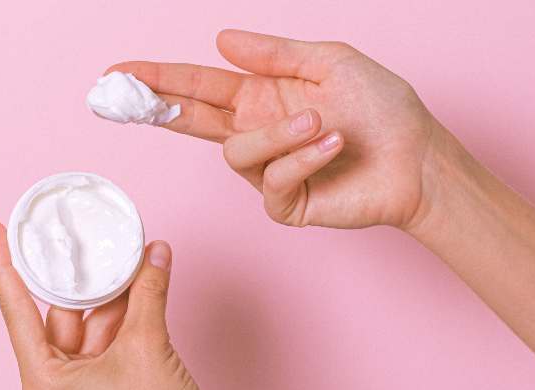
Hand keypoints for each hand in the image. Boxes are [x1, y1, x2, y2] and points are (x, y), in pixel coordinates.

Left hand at [0, 223, 265, 389]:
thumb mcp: (147, 343)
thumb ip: (148, 291)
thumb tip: (155, 253)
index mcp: (43, 381)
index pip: (16, 310)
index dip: (3, 266)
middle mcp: (53, 386)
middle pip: (59, 315)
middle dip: (79, 279)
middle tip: (78, 239)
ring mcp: (77, 389)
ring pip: (87, 326)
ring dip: (109, 296)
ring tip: (127, 260)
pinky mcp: (100, 388)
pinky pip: (103, 340)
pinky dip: (120, 316)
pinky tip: (137, 287)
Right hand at [107, 29, 439, 228]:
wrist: (416, 158)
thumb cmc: (381, 108)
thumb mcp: (329, 62)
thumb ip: (274, 54)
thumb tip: (221, 40)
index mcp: (261, 98)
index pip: (197, 88)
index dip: (157, 80)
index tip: (118, 73)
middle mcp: (257, 133)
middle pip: (189, 122)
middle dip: (156, 106)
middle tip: (123, 95)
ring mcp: (268, 171)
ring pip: (236, 153)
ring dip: (278, 134)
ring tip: (321, 122)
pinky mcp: (284, 204)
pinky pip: (272, 181)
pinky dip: (303, 159)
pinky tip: (332, 145)